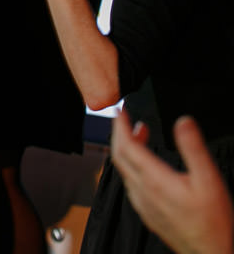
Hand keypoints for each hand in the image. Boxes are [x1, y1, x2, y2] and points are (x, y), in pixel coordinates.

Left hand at [111, 113, 233, 253]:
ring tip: (140, 135)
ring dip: (127, 149)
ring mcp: (142, 203)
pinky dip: (132, 166)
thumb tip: (183, 122)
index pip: (126, 145)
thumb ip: (193, 148)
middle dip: (119, 133)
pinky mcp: (146, 213)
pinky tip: (146, 165)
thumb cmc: (213, 223)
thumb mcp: (209, 180)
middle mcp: (142, 191)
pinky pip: (130, 184)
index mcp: (154, 180)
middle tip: (126, 118)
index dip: (120, 124)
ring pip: (124, 170)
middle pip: (119, 156)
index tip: (119, 110)